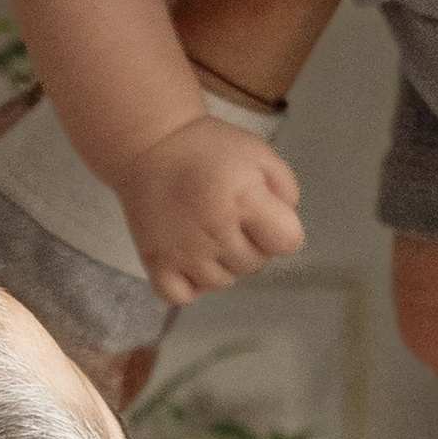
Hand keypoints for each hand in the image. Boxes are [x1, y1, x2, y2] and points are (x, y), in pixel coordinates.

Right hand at [115, 114, 305, 300]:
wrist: (149, 142)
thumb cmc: (207, 147)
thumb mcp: (260, 154)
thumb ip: (286, 191)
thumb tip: (286, 231)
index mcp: (244, 200)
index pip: (288, 242)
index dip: (281, 229)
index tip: (264, 214)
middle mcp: (214, 230)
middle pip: (256, 264)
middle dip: (251, 243)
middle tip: (230, 216)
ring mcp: (183, 251)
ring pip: (223, 283)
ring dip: (223, 263)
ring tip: (208, 231)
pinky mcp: (155, 262)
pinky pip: (183, 296)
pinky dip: (190, 284)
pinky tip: (190, 258)